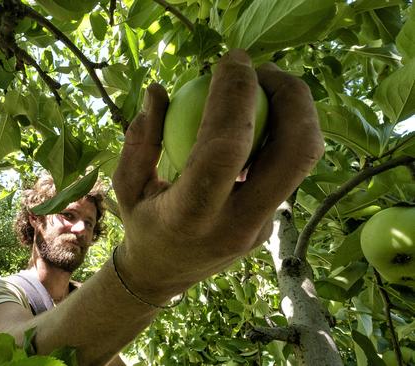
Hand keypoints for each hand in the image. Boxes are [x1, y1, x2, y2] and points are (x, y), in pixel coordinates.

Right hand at [112, 49, 323, 303]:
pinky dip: (282, 130)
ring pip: (304, 160)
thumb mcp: (126, 184)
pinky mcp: (273, 222)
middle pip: (295, 153)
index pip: (226, 148)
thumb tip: (158, 90)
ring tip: (263, 84)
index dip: (234, 95)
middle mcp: (237, 225)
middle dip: (292, 97)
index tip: (230, 60)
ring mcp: (263, 227)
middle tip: (262, 69)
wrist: (165, 274)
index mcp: (191, 216)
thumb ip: (140, 138)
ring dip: (296, 110)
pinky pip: (289, 167)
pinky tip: (258, 113)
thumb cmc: (140, 223)